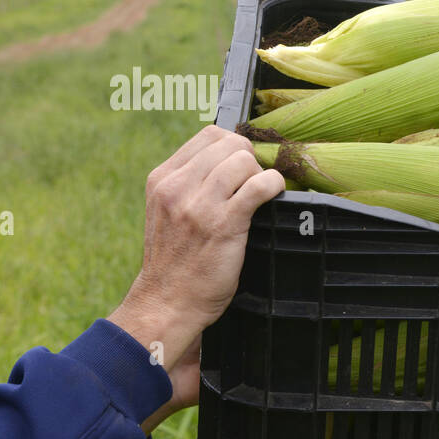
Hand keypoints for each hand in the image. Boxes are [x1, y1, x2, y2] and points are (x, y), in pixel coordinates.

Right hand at [109, 126, 284, 430]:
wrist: (167, 303)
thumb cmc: (176, 262)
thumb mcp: (169, 212)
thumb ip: (190, 184)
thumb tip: (229, 158)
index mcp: (163, 179)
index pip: (209, 135)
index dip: (235, 145)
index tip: (245, 165)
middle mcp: (177, 186)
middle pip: (230, 143)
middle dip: (251, 159)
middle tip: (256, 183)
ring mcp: (199, 204)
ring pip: (244, 159)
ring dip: (262, 174)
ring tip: (262, 195)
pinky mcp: (223, 223)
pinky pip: (260, 185)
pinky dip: (274, 186)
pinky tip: (275, 196)